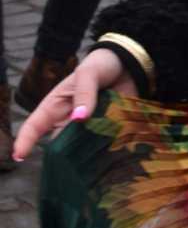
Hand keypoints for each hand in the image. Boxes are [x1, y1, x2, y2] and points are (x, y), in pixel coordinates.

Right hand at [11, 48, 134, 162]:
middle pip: (58, 143)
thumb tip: (80, 118)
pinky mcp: (108, 128)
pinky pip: (103, 143)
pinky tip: (110, 150)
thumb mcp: (88, 73)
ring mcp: (88, 126)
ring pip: (80, 147)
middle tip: (67, 163)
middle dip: (60, 154)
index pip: (35, 125)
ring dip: (84, 153)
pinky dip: (105, 147)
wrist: (128, 64)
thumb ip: (84, 93)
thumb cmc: (100, 66)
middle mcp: (69, 120)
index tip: (19, 156)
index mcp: (56, 106)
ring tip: (90, 156)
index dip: (25, 141)